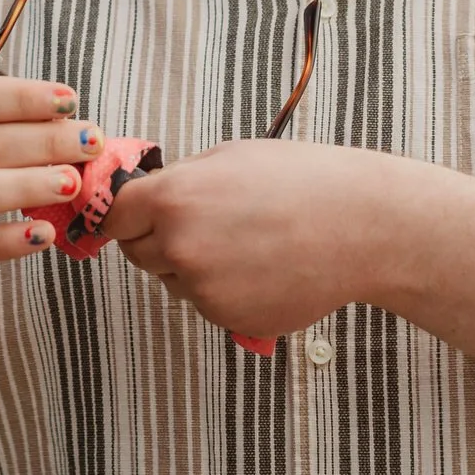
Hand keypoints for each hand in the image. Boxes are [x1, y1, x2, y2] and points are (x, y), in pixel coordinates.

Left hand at [100, 140, 407, 339]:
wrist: (359, 227)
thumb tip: (148, 196)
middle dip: (154, 239)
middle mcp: (179, 246)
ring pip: (171, 279)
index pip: (115, 216)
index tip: (128, 217)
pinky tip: (257, 266)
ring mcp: (202, 288)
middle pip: (137, 252)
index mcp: (173, 198)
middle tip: (196, 224)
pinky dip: (219, 288)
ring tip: (240, 242)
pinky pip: (204, 302)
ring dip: (188, 265)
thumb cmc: (301, 182)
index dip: (122, 215)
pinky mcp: (227, 317)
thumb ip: (180, 180)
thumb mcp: (229, 157)